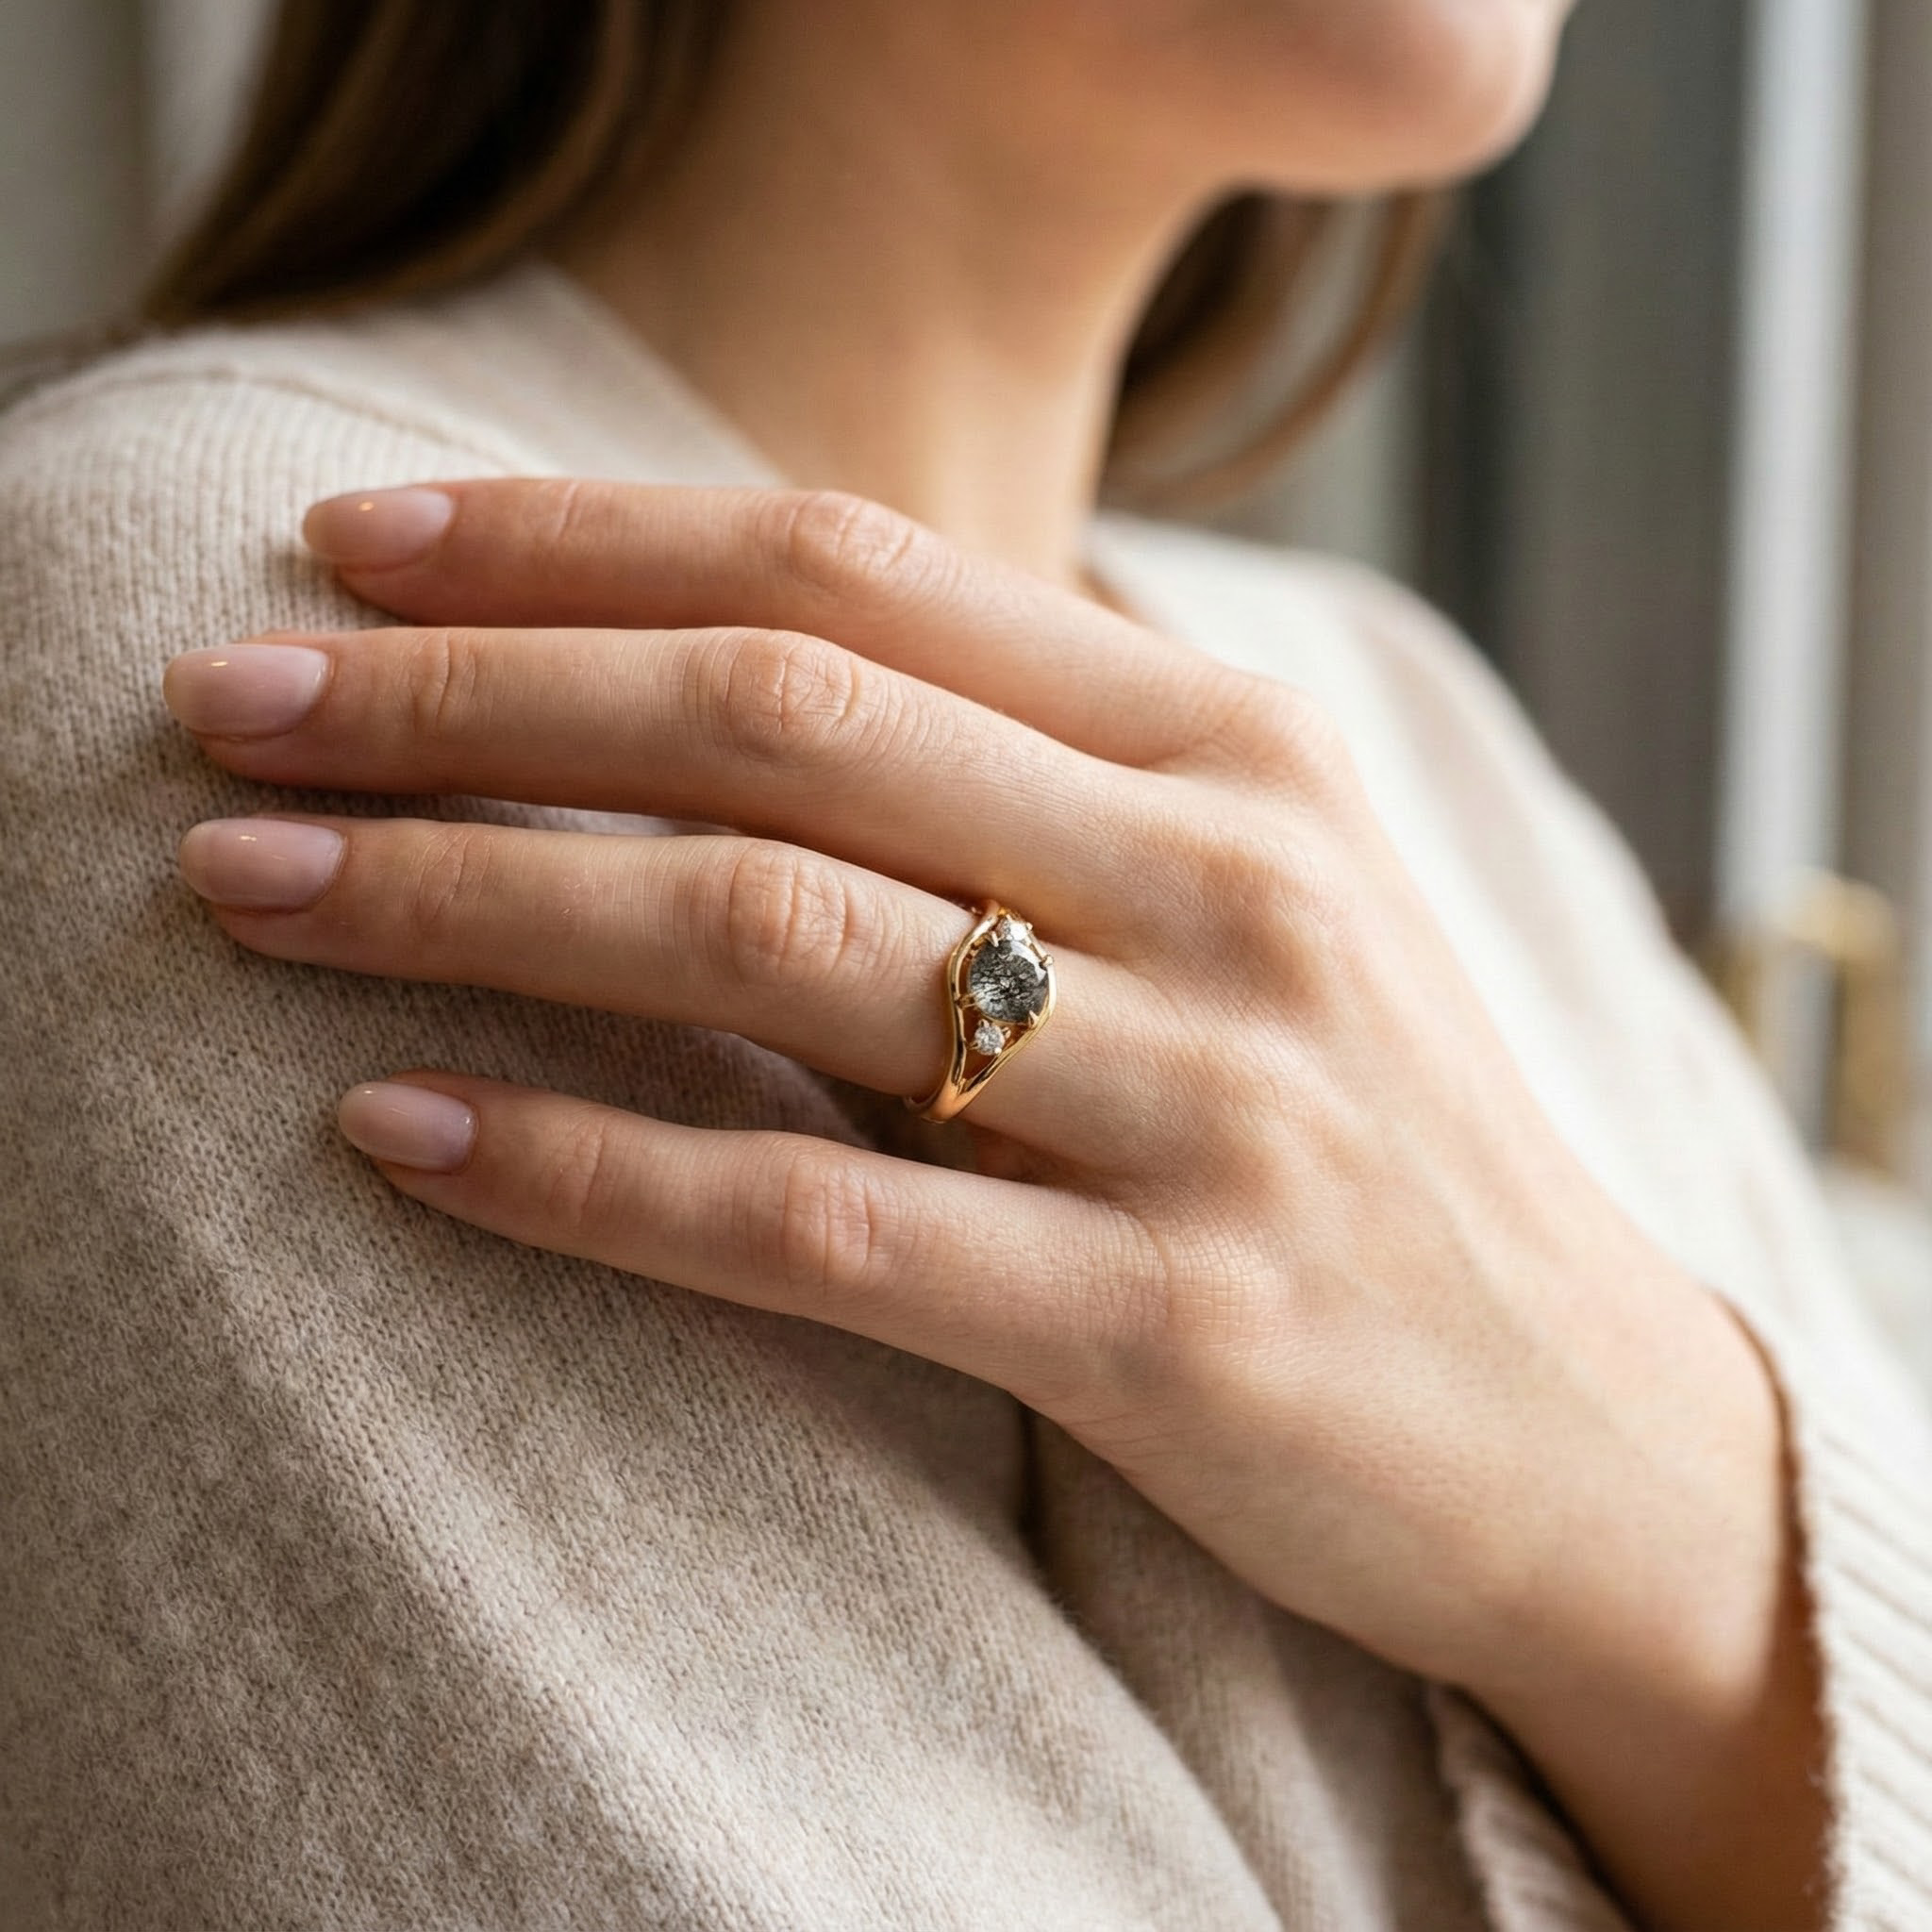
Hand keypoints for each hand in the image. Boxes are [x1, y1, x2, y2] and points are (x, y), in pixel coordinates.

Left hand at [164, 480, 1822, 1929]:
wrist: (1579, 1425)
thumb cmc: (1364, 1134)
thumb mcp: (1248, 888)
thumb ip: (1035, 765)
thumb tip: (740, 658)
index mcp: (1233, 750)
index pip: (848, 571)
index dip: (574, 536)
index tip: (353, 542)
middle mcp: (1230, 887)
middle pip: (772, 723)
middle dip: (463, 698)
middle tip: (228, 703)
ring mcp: (1213, 1108)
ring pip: (764, 947)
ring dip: (470, 901)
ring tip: (245, 888)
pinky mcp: (1173, 1331)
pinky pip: (811, 1226)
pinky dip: (581, 1171)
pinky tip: (398, 1134)